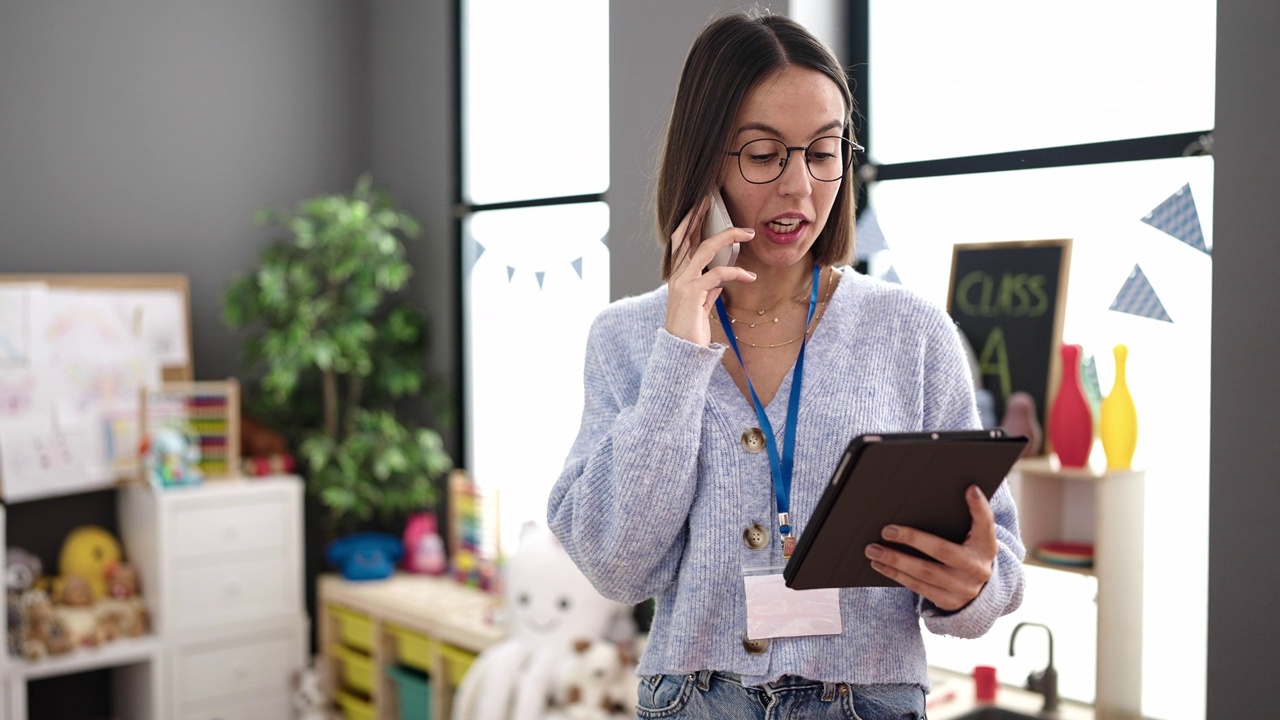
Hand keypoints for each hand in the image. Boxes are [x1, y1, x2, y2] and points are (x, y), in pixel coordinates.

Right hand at [665, 196, 755, 345]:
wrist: (681, 353)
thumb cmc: (691, 330)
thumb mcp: (700, 306)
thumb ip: (707, 291)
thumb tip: (719, 281)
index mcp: (678, 276)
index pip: (680, 241)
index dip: (689, 222)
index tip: (701, 205)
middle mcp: (677, 275)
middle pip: (687, 236)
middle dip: (699, 216)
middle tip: (712, 200)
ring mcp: (682, 283)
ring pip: (704, 249)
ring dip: (728, 237)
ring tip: (749, 234)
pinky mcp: (692, 294)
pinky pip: (717, 274)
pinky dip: (736, 272)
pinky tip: (750, 276)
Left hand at [864, 484, 997, 610]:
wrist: (979, 592)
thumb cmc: (968, 553)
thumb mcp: (975, 537)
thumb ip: (969, 517)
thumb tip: (962, 489)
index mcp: (986, 545)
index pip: (986, 523)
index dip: (979, 507)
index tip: (970, 489)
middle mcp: (978, 568)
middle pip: (942, 550)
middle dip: (912, 539)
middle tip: (886, 531)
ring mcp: (963, 588)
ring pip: (925, 573)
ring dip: (895, 560)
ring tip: (873, 550)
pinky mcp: (949, 602)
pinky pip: (919, 588)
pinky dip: (897, 575)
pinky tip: (881, 565)